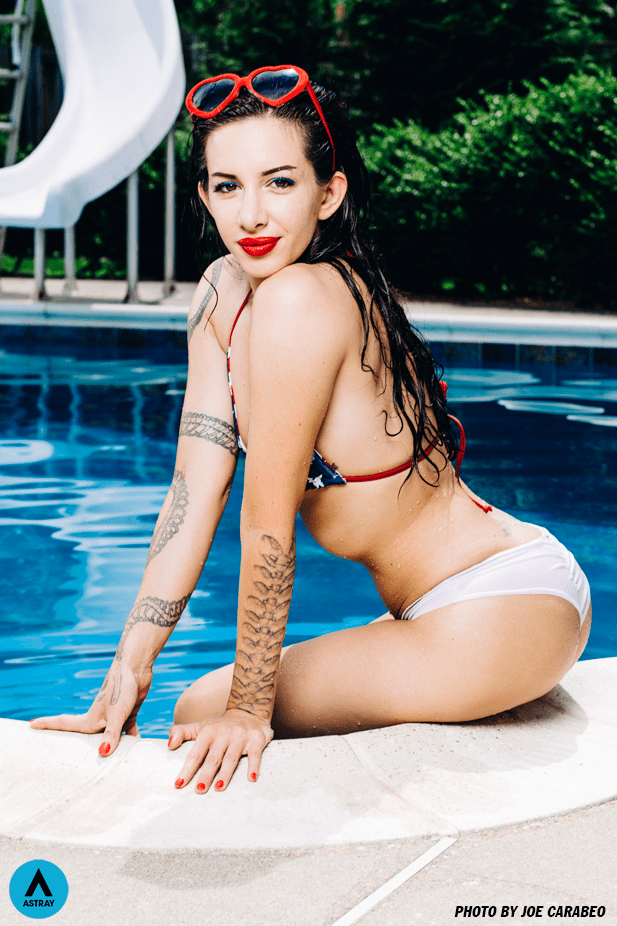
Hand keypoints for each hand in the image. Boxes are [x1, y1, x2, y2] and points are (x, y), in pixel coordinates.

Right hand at [29, 660, 151, 755]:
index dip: (46, 725)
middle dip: (75, 747)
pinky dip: (133, 739)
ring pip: (109, 737)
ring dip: (111, 747)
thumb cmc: (122, 688)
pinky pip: (128, 731)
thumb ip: (111, 734)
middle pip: (85, 737)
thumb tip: (103, 753)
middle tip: (61, 758)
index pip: (63, 724)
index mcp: (89, 719)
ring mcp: (113, 717)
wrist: (136, 668)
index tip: (29, 726)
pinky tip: (139, 748)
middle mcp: (99, 719)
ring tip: (109, 764)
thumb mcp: (117, 714)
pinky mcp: (128, 713)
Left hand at [168, 708, 272, 791]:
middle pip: (213, 758)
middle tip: (199, 790)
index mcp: (208, 731)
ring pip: (231, 758)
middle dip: (205, 774)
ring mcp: (240, 736)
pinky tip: (251, 778)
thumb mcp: (200, 726)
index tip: (179, 783)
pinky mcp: (256, 739)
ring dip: (225, 774)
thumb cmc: (220, 726)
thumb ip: (181, 732)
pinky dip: (253, 766)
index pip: (196, 753)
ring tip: (218, 788)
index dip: (187, 769)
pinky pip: (255, 754)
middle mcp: (224, 733)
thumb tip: (169, 745)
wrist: (249, 712)